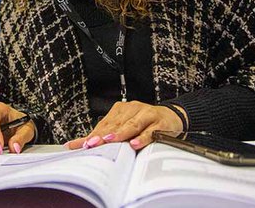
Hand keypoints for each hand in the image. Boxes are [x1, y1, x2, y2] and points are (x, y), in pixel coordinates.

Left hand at [66, 101, 185, 150]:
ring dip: (120, 134)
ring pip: (131, 125)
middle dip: (102, 135)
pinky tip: (134, 144)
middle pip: (115, 124)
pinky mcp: (160, 123)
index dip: (93, 134)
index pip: (104, 123)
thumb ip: (107, 136)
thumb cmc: (145, 124)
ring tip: (109, 141)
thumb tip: (82, 145)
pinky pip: (150, 131)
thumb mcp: (125, 127)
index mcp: (121, 109)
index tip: (82, 144)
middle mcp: (132, 109)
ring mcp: (147, 114)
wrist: (172, 117)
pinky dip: (142, 138)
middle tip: (91, 144)